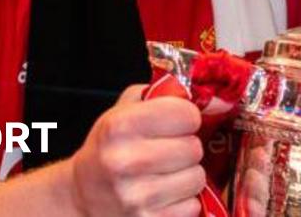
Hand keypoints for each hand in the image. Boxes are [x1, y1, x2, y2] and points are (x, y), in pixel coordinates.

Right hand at [70, 85, 205, 216]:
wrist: (83, 195)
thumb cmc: (110, 147)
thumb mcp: (123, 111)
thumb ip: (163, 95)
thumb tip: (217, 97)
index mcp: (120, 127)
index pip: (186, 114)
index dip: (186, 117)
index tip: (177, 122)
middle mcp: (125, 162)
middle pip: (194, 147)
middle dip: (187, 147)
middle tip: (169, 150)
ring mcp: (136, 197)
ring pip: (197, 178)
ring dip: (187, 174)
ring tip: (166, 173)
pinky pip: (192, 206)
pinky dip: (183, 201)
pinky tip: (163, 195)